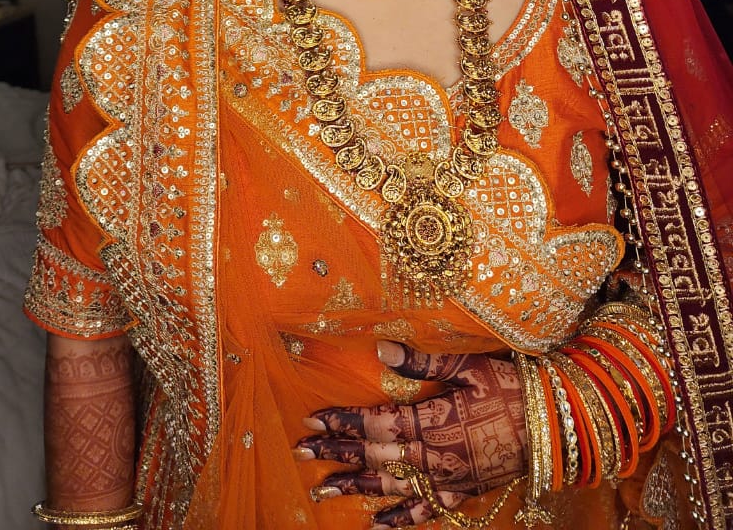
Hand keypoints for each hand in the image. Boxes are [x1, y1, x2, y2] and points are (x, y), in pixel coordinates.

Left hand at [293, 344, 527, 526]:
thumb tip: (382, 346)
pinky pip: (424, 512)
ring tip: (322, 489)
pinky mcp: (461, 492)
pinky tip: (377, 526)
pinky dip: (399, 520)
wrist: (556, 426)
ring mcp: (445, 480)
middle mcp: (432, 457)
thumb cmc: (511, 387)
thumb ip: (423, 362)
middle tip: (302, 452)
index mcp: (429, 423)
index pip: (373, 424)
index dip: (342, 422)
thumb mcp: (468, 366)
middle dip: (336, 453)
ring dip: (355, 486)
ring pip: (391, 486)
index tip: (311, 419)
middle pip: (374, 456)